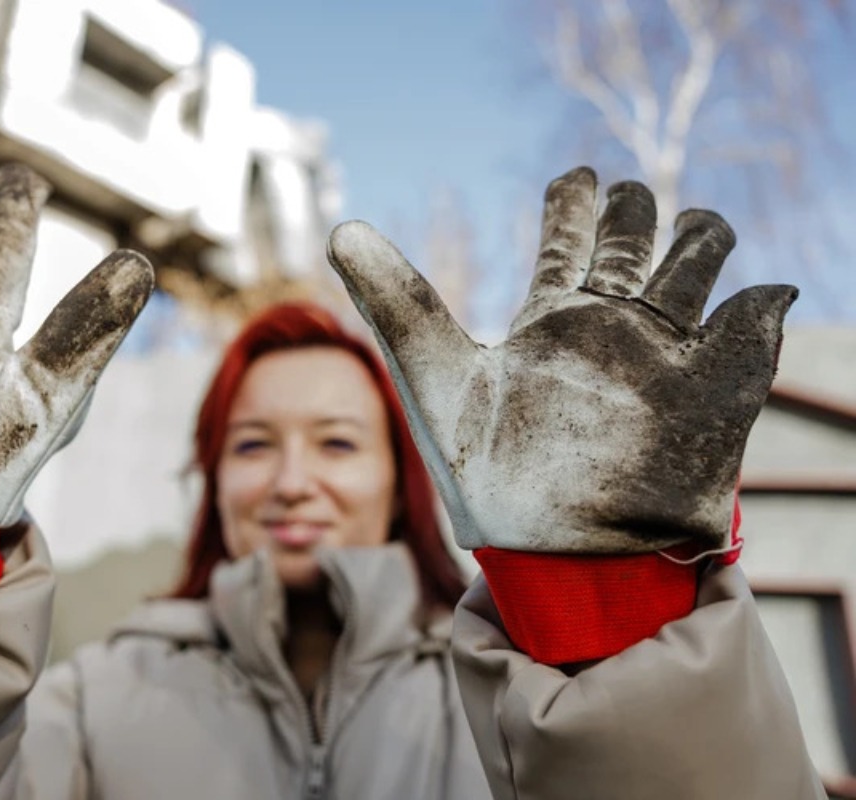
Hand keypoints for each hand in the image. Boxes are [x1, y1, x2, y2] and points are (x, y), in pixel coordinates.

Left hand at [326, 166, 794, 553]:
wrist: (555, 557)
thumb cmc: (486, 479)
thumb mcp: (432, 376)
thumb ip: (394, 300)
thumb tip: (340, 226)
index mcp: (549, 323)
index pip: (569, 242)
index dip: (574, 202)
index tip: (577, 174)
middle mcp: (609, 332)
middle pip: (635, 247)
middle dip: (639, 212)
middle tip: (632, 193)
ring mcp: (664, 358)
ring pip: (694, 272)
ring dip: (701, 240)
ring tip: (699, 226)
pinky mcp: (714, 394)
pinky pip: (750, 332)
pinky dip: (759, 305)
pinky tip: (759, 291)